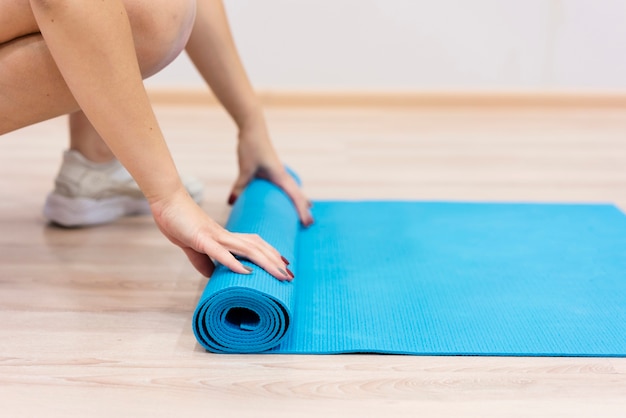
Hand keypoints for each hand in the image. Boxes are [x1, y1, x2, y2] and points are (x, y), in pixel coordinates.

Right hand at [150, 187, 293, 280]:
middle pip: (257, 248)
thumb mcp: (192, 246)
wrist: (166, 201)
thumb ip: (203, 260)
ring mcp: (215, 236)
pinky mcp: (201, 239)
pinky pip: (220, 252)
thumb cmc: (178, 221)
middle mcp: (225, 235)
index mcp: (225, 236)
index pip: (254, 244)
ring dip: (266, 263)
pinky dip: (234, 262)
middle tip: (290, 276)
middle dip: (275, 262)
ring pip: (247, 249)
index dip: (270, 254)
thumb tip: (210, 274)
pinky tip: (247, 272)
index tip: (283, 265)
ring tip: (280, 275)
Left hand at [228, 119, 313, 225]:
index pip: (295, 196)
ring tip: (304, 210)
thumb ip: (240, 186)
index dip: (301, 211)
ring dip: (299, 200)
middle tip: (309, 224)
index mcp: (280, 176)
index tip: (307, 223)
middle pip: (298, 194)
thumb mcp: (245, 168)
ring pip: (293, 189)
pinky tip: (282, 197)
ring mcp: (278, 172)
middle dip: (304, 208)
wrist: (252, 128)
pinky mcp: (272, 170)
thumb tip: (232, 203)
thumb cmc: (252, 146)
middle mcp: (282, 175)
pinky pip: (284, 185)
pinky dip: (288, 193)